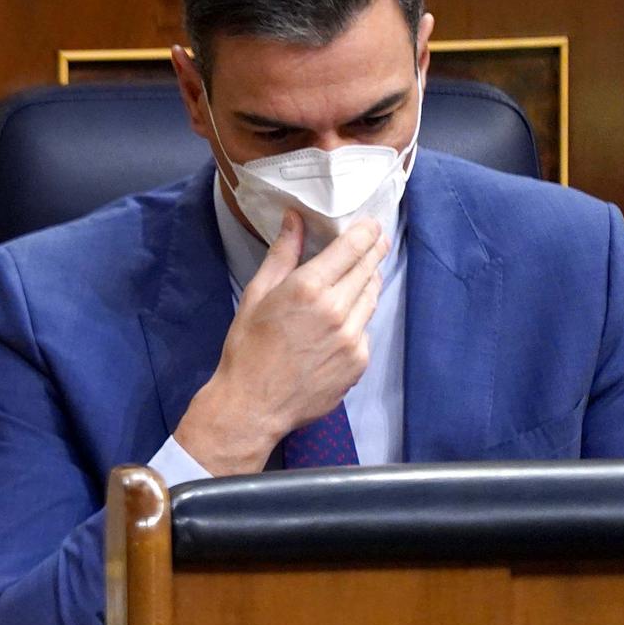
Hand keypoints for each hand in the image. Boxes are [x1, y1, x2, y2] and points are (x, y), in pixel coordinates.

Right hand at [175, 211, 388, 474]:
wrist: (253, 405)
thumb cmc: (247, 348)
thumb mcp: (257, 295)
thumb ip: (282, 254)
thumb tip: (294, 218)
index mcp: (308, 288)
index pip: (353, 247)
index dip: (367, 231)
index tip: (371, 224)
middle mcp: (337, 310)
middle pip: (368, 269)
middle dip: (373, 252)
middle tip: (376, 241)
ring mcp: (352, 338)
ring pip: (372, 298)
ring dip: (368, 283)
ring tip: (358, 278)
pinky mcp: (359, 362)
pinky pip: (366, 330)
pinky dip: (358, 319)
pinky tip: (340, 323)